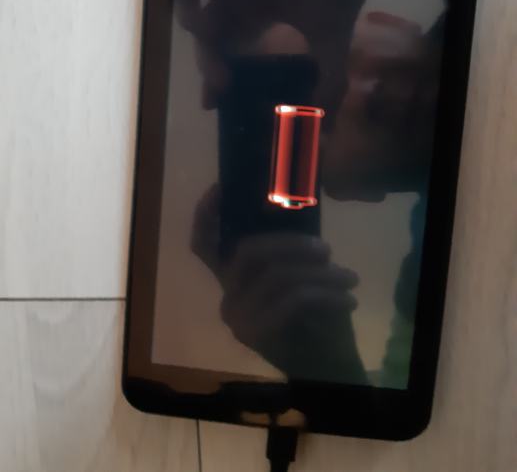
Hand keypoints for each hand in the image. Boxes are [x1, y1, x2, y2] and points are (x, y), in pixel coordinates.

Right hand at [192, 186, 366, 382]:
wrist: (324, 366)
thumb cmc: (313, 314)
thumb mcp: (298, 273)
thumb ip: (287, 248)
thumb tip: (294, 199)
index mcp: (232, 278)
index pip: (204, 245)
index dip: (206, 215)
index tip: (219, 188)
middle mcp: (226, 296)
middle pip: (249, 251)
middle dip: (291, 244)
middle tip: (326, 249)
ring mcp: (237, 317)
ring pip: (278, 276)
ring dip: (322, 274)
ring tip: (349, 278)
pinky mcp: (255, 334)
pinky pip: (293, 300)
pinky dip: (327, 296)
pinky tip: (348, 300)